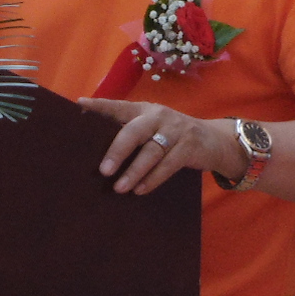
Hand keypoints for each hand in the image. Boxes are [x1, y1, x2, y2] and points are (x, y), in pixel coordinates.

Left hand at [78, 97, 245, 193]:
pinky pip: (168, 165)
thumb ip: (130, 132)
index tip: (80, 105)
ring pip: (152, 152)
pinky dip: (153, 179)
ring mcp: (176, 130)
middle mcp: (158, 116)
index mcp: (144, 109)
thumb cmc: (171, 136)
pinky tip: (140, 190)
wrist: (214, 140)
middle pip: (135, 131)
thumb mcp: (152, 128)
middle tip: (104, 171)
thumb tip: (95, 149)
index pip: (119, 106)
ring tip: (119, 188)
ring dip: (134, 171)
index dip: (100, 106)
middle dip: (118, 151)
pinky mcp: (189, 147)